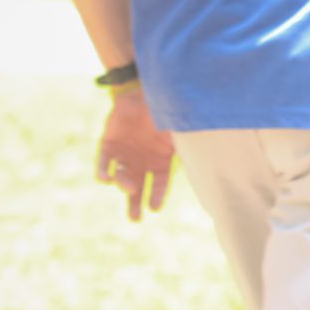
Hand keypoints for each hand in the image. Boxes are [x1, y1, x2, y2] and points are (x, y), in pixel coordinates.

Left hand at [96, 87, 174, 219]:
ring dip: (123, 184)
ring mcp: (124, 155)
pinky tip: (106, 179)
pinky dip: (103, 172)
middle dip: (135, 204)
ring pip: (121, 177)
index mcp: (159, 161)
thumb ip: (186, 146)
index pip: (159, 184)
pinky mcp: (107, 145)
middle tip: (134, 219)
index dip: (157, 196)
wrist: (140, 90)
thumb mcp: (178, 131)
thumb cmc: (163, 111)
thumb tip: (206, 160)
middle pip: (137, 188)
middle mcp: (140, 162)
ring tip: (127, 186)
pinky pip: (103, 163)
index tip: (155, 208)